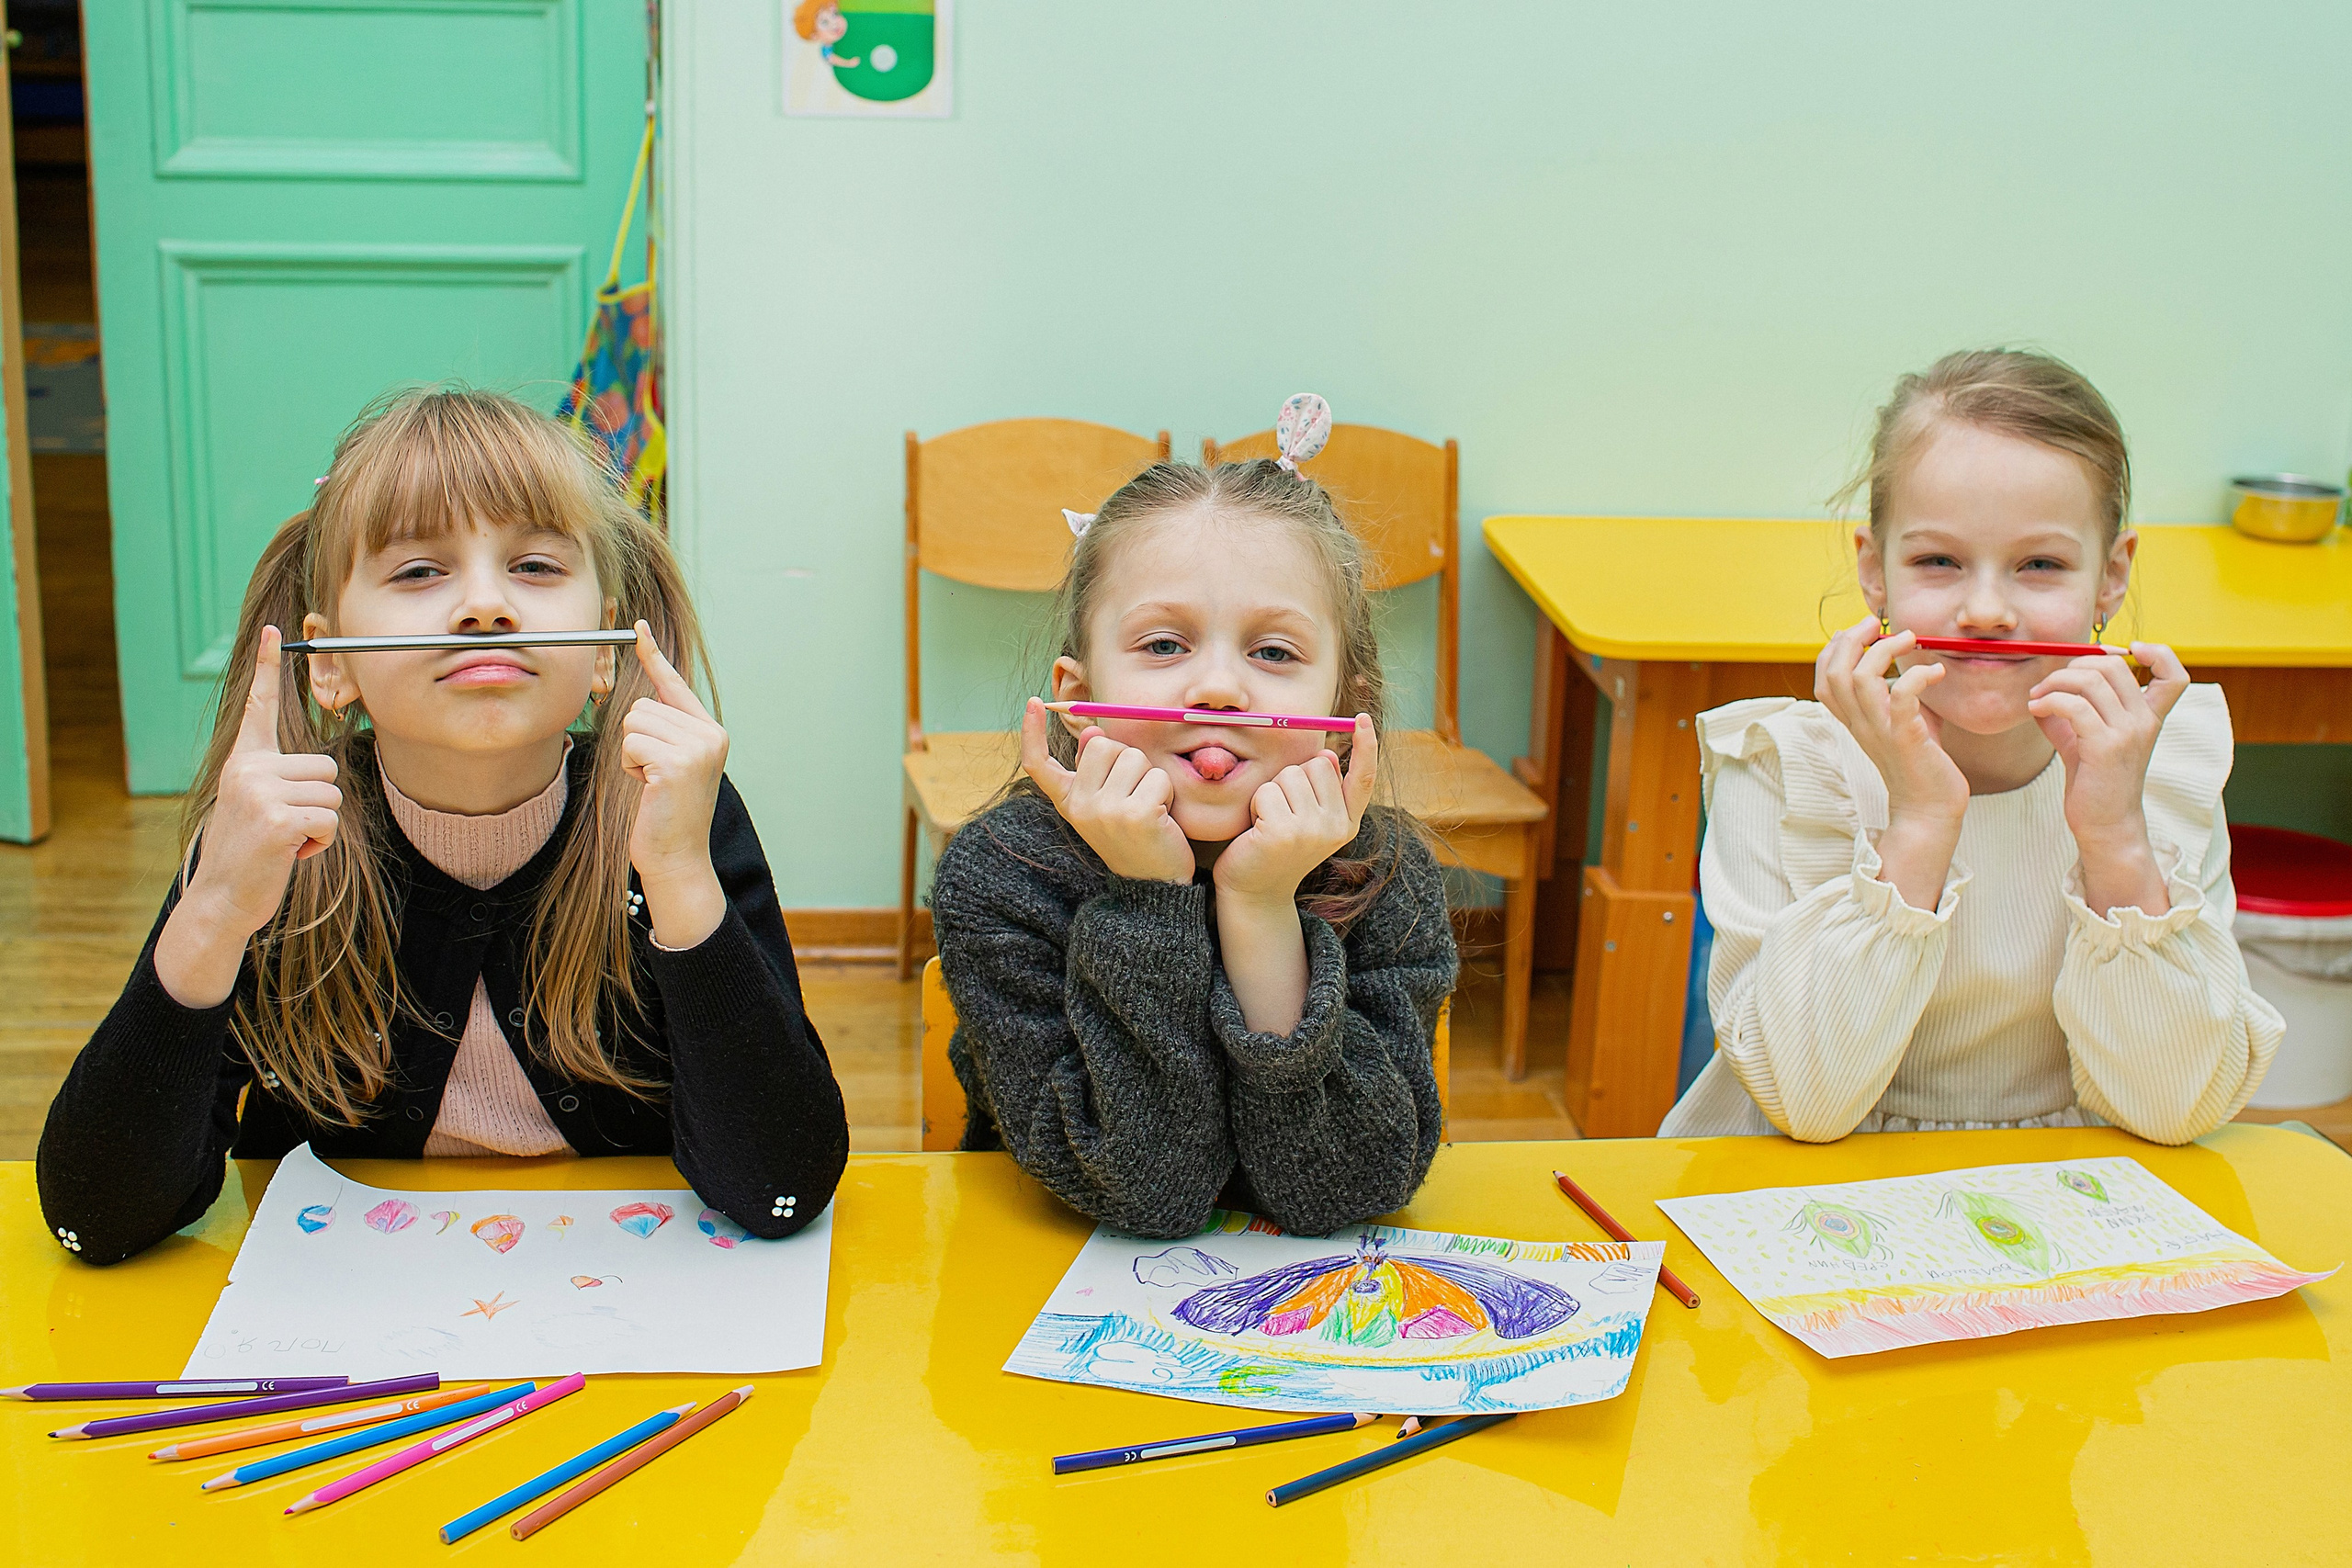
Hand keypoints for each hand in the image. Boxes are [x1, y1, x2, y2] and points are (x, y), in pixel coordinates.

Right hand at [189, 626, 342, 937]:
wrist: (221, 899)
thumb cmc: (249, 853)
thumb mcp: (255, 804)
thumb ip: (275, 779)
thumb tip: (317, 773)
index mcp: (242, 761)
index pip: (257, 707)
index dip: (266, 667)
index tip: (274, 631)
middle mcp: (248, 768)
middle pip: (325, 768)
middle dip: (317, 803)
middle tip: (283, 828)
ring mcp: (260, 792)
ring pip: (332, 796)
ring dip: (319, 826)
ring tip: (284, 841)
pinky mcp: (278, 818)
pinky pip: (329, 821)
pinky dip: (319, 845)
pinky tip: (288, 854)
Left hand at [620, 621, 728, 945]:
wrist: (677, 858)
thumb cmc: (665, 814)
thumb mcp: (669, 763)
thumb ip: (665, 729)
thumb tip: (642, 694)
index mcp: (710, 732)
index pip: (675, 685)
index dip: (654, 656)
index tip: (638, 627)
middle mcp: (710, 735)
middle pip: (642, 706)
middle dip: (636, 740)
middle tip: (653, 775)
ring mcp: (697, 748)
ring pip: (634, 724)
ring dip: (631, 755)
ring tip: (652, 783)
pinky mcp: (677, 763)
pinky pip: (631, 743)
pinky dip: (631, 766)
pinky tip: (649, 788)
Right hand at [1019, 698, 1192, 882]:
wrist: (1154, 886)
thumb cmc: (1134, 837)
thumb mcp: (1108, 803)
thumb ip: (1097, 768)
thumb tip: (1093, 732)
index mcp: (1068, 802)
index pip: (1038, 764)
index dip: (1032, 732)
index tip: (1034, 703)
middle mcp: (1080, 806)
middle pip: (1104, 745)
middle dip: (1127, 761)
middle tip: (1135, 794)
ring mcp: (1105, 811)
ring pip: (1134, 758)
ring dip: (1150, 777)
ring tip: (1149, 807)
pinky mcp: (1135, 815)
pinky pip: (1158, 777)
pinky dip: (1167, 793)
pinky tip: (1162, 818)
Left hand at [1211, 716, 1377, 905]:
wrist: (1255, 892)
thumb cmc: (1275, 848)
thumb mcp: (1306, 818)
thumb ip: (1320, 789)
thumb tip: (1329, 753)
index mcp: (1346, 822)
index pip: (1363, 778)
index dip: (1366, 746)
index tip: (1363, 719)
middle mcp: (1335, 827)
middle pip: (1317, 764)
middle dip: (1293, 779)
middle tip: (1283, 813)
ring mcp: (1311, 831)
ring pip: (1289, 775)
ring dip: (1272, 793)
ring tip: (1269, 823)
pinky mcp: (1283, 833)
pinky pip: (1267, 792)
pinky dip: (1256, 805)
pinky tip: (1257, 831)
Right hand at [1816, 616, 1967, 827]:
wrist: (1929, 809)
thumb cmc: (1922, 764)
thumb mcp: (1906, 721)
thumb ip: (1904, 693)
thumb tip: (1920, 661)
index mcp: (1854, 720)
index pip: (1823, 679)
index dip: (1833, 649)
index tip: (1861, 631)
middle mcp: (1860, 724)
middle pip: (1834, 673)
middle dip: (1852, 639)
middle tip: (1877, 624)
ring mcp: (1881, 731)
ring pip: (1859, 680)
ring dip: (1884, 650)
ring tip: (1910, 639)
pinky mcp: (1906, 738)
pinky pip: (1901, 698)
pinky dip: (1917, 676)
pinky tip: (1936, 673)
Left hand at [2028, 642, 2188, 904]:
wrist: (2105, 825)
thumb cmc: (2095, 782)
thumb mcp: (2085, 739)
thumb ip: (2071, 711)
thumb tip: (2042, 688)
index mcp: (2149, 716)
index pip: (2176, 675)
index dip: (2159, 652)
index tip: (2126, 650)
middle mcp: (2145, 721)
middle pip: (2113, 665)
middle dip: (2073, 666)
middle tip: (2048, 685)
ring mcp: (2129, 732)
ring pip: (2090, 680)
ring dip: (2054, 683)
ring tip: (2036, 699)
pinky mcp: (2106, 747)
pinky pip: (2074, 706)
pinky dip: (2049, 701)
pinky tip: (2035, 711)